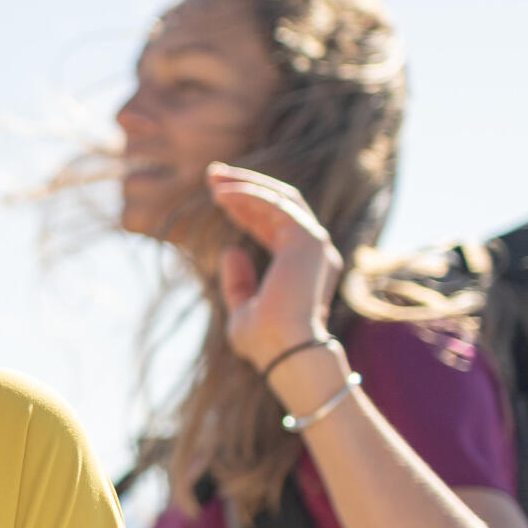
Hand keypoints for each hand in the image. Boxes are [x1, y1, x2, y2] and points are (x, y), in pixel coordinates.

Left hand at [205, 162, 342, 369]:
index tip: (216, 194)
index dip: (245, 207)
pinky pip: (277, 206)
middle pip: (279, 204)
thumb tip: (230, 250)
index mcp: (300, 266)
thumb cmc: (265, 342)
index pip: (272, 225)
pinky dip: (250, 195)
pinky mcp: (309, 240)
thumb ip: (238, 282)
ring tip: (212, 177)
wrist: (285, 353)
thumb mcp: (242, 311)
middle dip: (245, 186)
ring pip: (281, 199)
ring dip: (246, 184)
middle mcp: (313, 252)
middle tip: (212, 174)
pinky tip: (222, 194)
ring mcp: (315, 245)